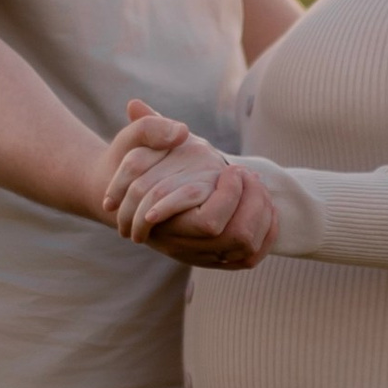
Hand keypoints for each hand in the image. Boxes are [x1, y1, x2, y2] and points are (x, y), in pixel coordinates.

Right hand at [100, 99, 276, 268]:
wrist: (121, 200)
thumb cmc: (126, 165)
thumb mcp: (130, 140)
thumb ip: (150, 129)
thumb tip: (181, 132)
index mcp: (166, 222)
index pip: (210, 224)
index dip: (228, 195)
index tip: (230, 168)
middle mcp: (185, 246)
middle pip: (238, 239)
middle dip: (254, 203)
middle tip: (249, 174)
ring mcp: (201, 255)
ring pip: (249, 250)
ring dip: (263, 214)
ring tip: (256, 184)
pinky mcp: (214, 258)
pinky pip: (250, 258)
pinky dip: (266, 233)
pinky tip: (265, 204)